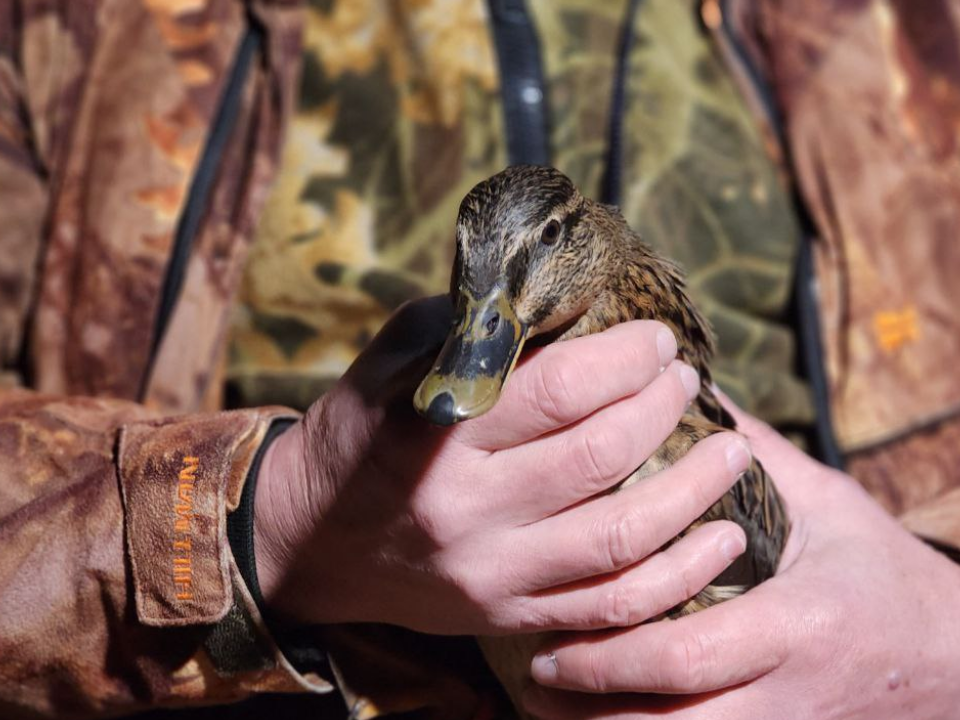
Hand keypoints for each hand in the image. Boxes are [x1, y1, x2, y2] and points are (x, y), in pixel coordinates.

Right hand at [251, 296, 750, 635]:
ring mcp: (492, 572)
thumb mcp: (391, 361)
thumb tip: (560, 295)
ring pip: (620, 537)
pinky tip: (722, 535)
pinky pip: (612, 605)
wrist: (311, 540)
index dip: (622, 360)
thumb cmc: (356, 435)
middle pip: (597, 456)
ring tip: (733, 447)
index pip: (552, 391)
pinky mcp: (509, 614)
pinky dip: (680, 572)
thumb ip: (471, 327)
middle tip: (684, 378)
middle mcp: (466, 510)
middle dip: (660, 407)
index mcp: (432, 434)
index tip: (656, 341)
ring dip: (693, 488)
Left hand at [523, 397, 959, 718]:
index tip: (549, 642)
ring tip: (550, 707)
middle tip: (534, 676)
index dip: (608, 657)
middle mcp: (788, 695)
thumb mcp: (830, 507)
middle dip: (590, 712)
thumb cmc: (883, 574)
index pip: (686, 655)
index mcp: (796, 625)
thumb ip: (761, 456)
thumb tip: (695, 395)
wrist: (953, 658)